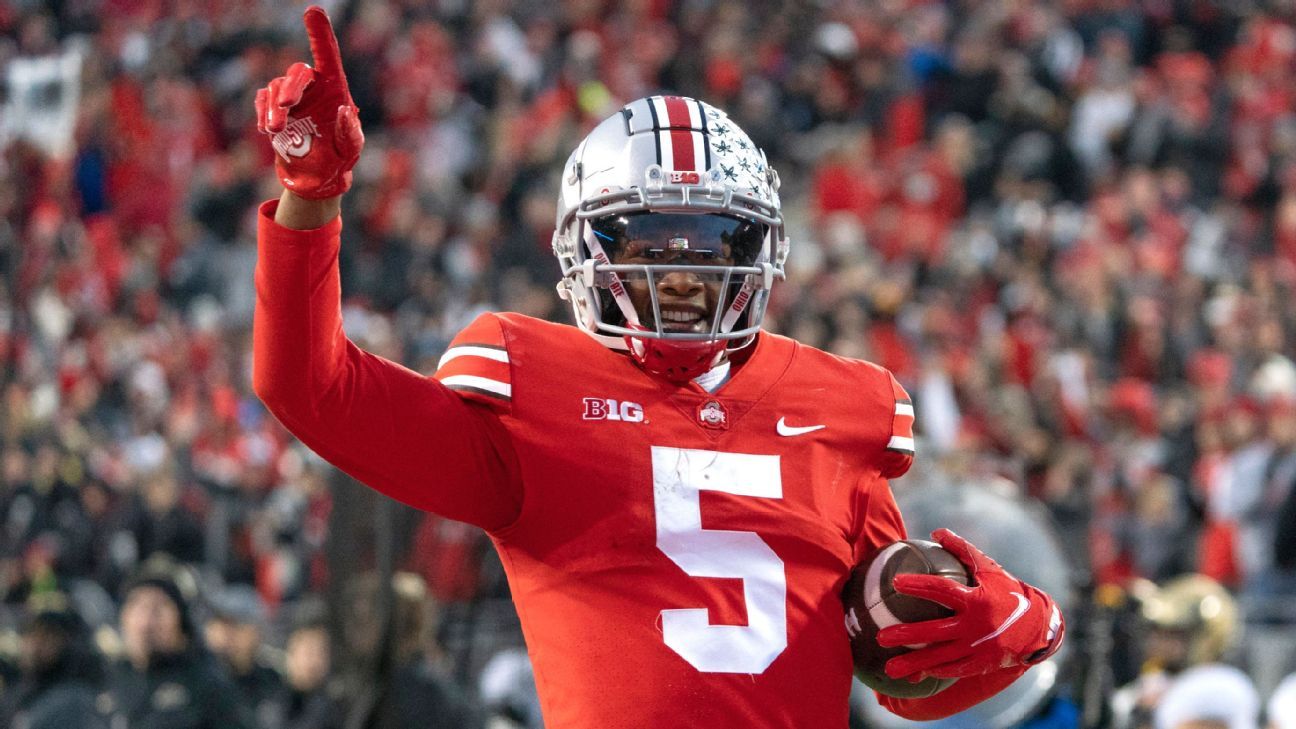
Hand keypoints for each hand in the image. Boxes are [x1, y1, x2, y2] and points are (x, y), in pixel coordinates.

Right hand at [255, 6, 362, 199]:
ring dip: (273, 107)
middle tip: (285, 108)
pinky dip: (262, 112)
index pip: (327, 55)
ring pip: (275, 89)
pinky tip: (266, 129)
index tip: (313, 11)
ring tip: (274, 130)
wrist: (317, 177)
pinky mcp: (272, 110)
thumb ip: (349, 132)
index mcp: (334, 88)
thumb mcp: (351, 148)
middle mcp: (312, 88)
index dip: (320, 33)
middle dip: (290, 88)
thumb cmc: (340, 157)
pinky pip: (262, 101)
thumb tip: (341, 110)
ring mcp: (290, 98)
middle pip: (297, 73)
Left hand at [876, 528, 1063, 680]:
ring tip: (888, 669)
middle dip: (907, 635)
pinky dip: (934, 673)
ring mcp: (979, 648)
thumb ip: (963, 549)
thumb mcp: (989, 568)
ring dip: (914, 664)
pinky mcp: (983, 664)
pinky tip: (913, 676)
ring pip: (941, 658)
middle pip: (935, 631)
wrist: (1039, 626)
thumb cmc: (1008, 591)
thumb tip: (937, 531)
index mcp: (976, 600)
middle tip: (881, 637)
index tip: (896, 582)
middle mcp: (976, 626)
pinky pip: (954, 670)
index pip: (943, 590)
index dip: (919, 585)